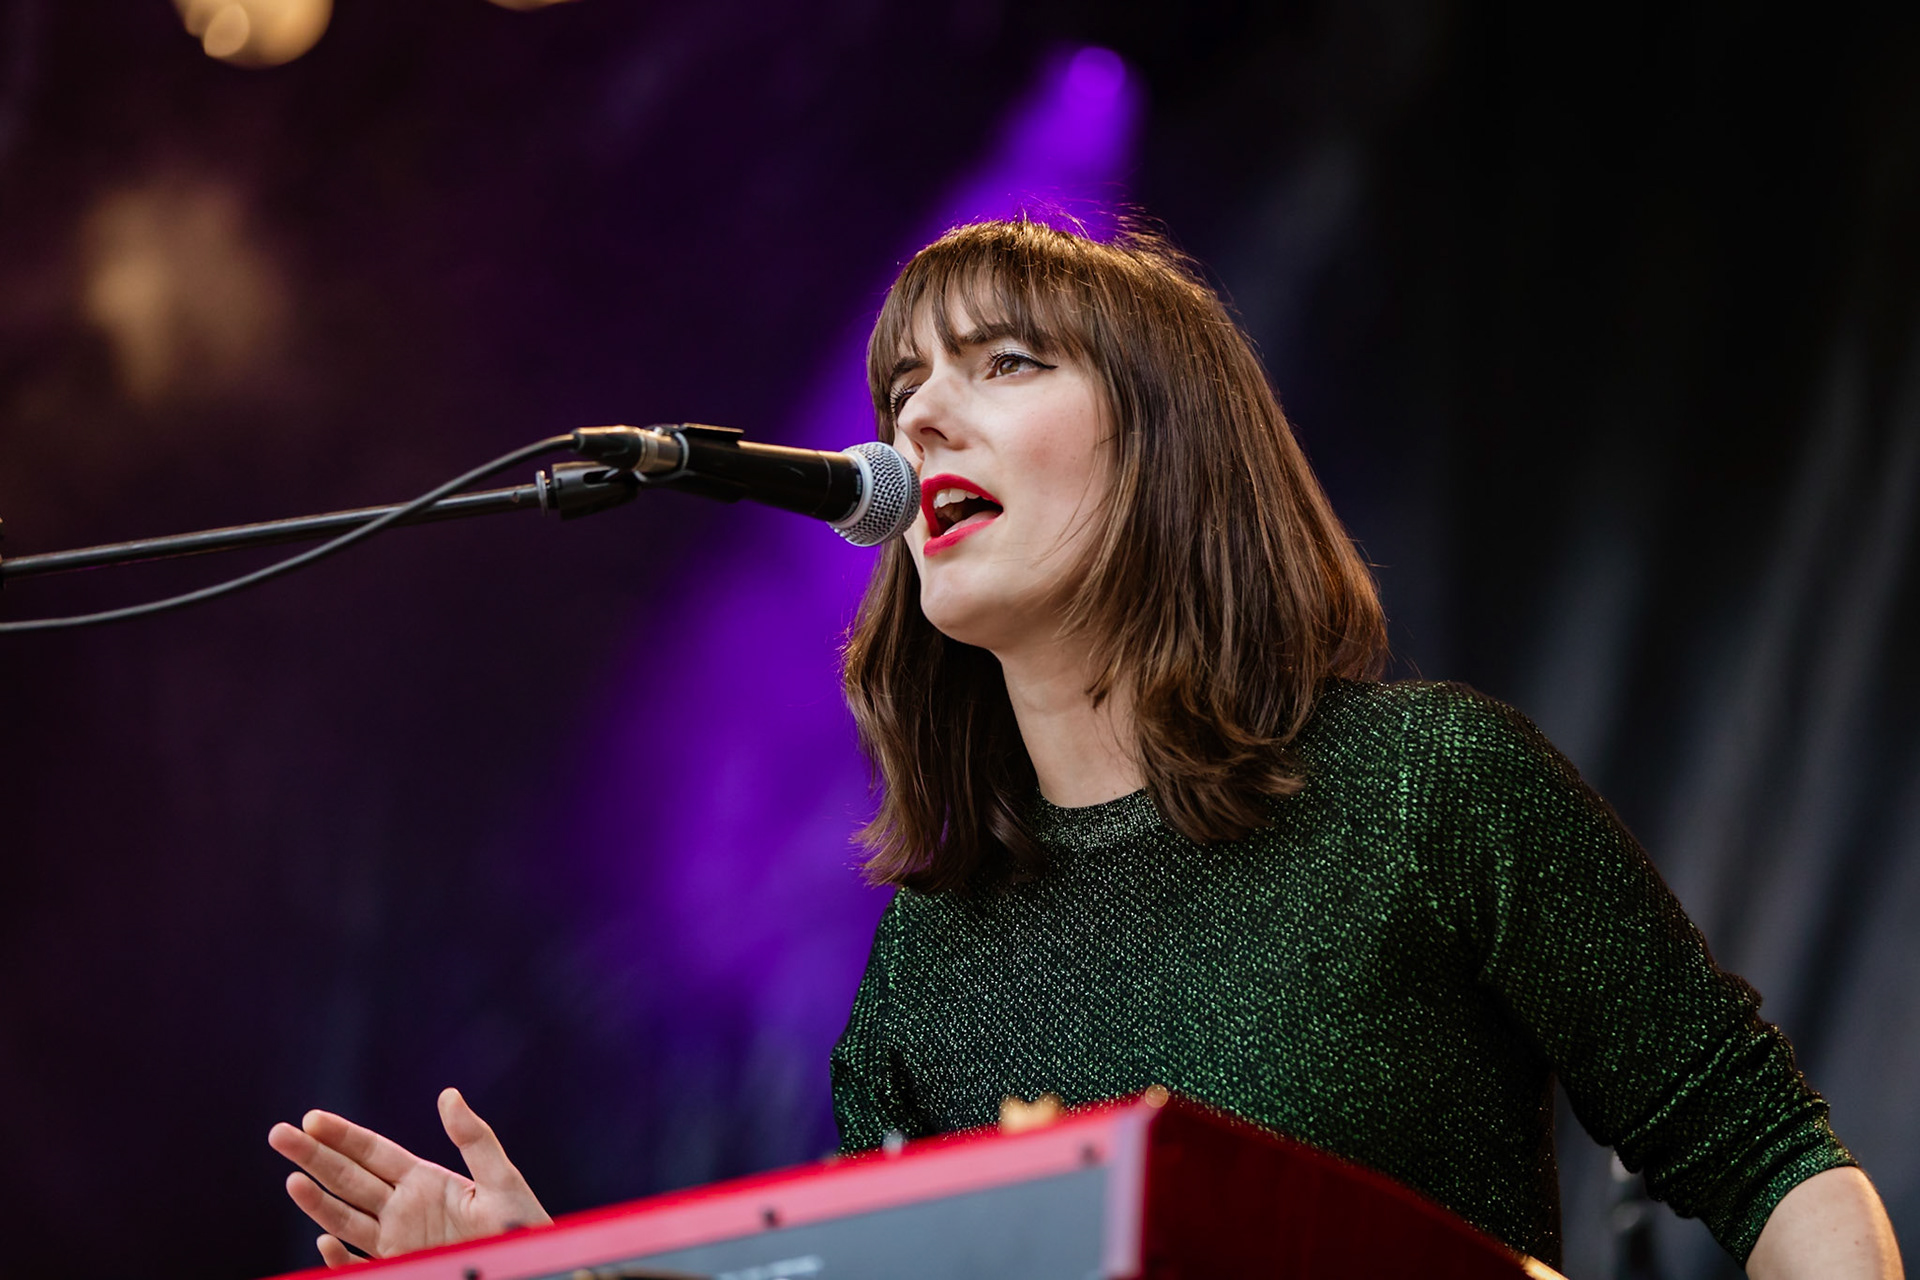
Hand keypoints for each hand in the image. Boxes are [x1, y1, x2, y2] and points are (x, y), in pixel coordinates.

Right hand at [267, 1087, 551, 1266]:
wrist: (531, 1268)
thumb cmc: (522, 1226)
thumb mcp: (501, 1178)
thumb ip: (474, 1139)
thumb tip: (448, 1094)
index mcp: (424, 1180)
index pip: (373, 1153)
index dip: (343, 1135)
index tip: (311, 1118)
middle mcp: (403, 1208)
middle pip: (348, 1179)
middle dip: (313, 1156)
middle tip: (278, 1133)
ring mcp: (398, 1241)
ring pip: (346, 1218)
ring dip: (318, 1201)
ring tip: (291, 1179)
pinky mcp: (401, 1267)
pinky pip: (362, 1263)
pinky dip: (341, 1256)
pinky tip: (323, 1239)